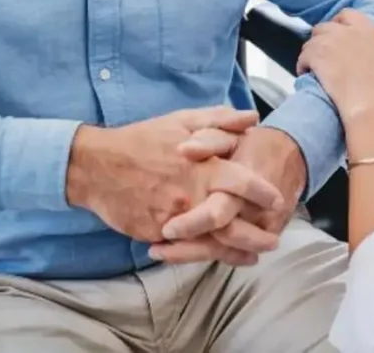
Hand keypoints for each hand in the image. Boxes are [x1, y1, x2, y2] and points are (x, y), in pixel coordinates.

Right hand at [65, 108, 288, 260]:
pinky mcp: (156, 233)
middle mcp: (191, 196)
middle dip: (256, 236)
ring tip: (251, 256)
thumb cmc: (141, 141)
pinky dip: (202, 253)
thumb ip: (219, 120)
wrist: (96, 166)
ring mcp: (173, 218)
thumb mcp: (181, 121)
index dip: (263, 193)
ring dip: (234, 252)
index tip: (278, 199)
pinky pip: (184, 248)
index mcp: (201, 167)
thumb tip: (252, 118)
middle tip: (273, 241)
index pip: (243, 182)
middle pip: (232, 224)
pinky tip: (217, 255)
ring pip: (211, 241)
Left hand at [299, 9, 373, 124]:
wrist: (372, 106)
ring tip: (313, 67)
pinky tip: (306, 74)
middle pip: (325, 27)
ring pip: (311, 41)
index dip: (338, 24)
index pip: (347, 15)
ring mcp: (331, 42)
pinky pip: (303, 56)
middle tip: (323, 55)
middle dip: (321, 39)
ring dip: (310, 53)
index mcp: (369, 30)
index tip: (337, 36)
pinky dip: (302, 65)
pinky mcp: (317, 56)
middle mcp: (348, 32)